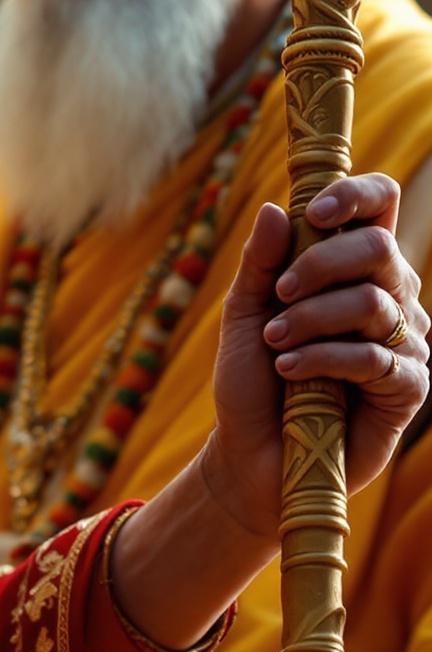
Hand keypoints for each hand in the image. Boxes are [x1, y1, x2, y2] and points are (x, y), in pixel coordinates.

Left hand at [208, 171, 428, 537]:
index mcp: (354, 268)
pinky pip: (374, 357)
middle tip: (278, 296)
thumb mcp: (243, 315)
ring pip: (372, 301)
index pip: (378, 205)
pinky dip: (323, 359)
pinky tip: (290, 371)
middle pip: (378, 246)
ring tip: (274, 343)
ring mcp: (403, 343)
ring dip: (310, 319)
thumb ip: (259, 263)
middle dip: (318, 264)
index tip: (313, 213)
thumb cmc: (252, 380)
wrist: (250, 455)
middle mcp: (389, 298)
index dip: (353, 195)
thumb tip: (275, 208)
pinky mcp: (408, 389)